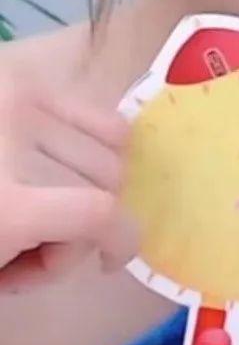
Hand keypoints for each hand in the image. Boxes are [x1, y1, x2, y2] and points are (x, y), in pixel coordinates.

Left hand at [0, 90, 134, 291]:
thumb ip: (50, 259)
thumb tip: (90, 241)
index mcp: (8, 206)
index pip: (100, 214)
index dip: (121, 243)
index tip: (109, 261)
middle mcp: (18, 140)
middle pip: (108, 182)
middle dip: (87, 222)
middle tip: (41, 243)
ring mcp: (21, 102)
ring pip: (109, 145)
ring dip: (89, 181)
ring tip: (44, 202)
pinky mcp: (22, 83)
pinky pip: (93, 111)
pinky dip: (94, 140)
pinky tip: (59, 161)